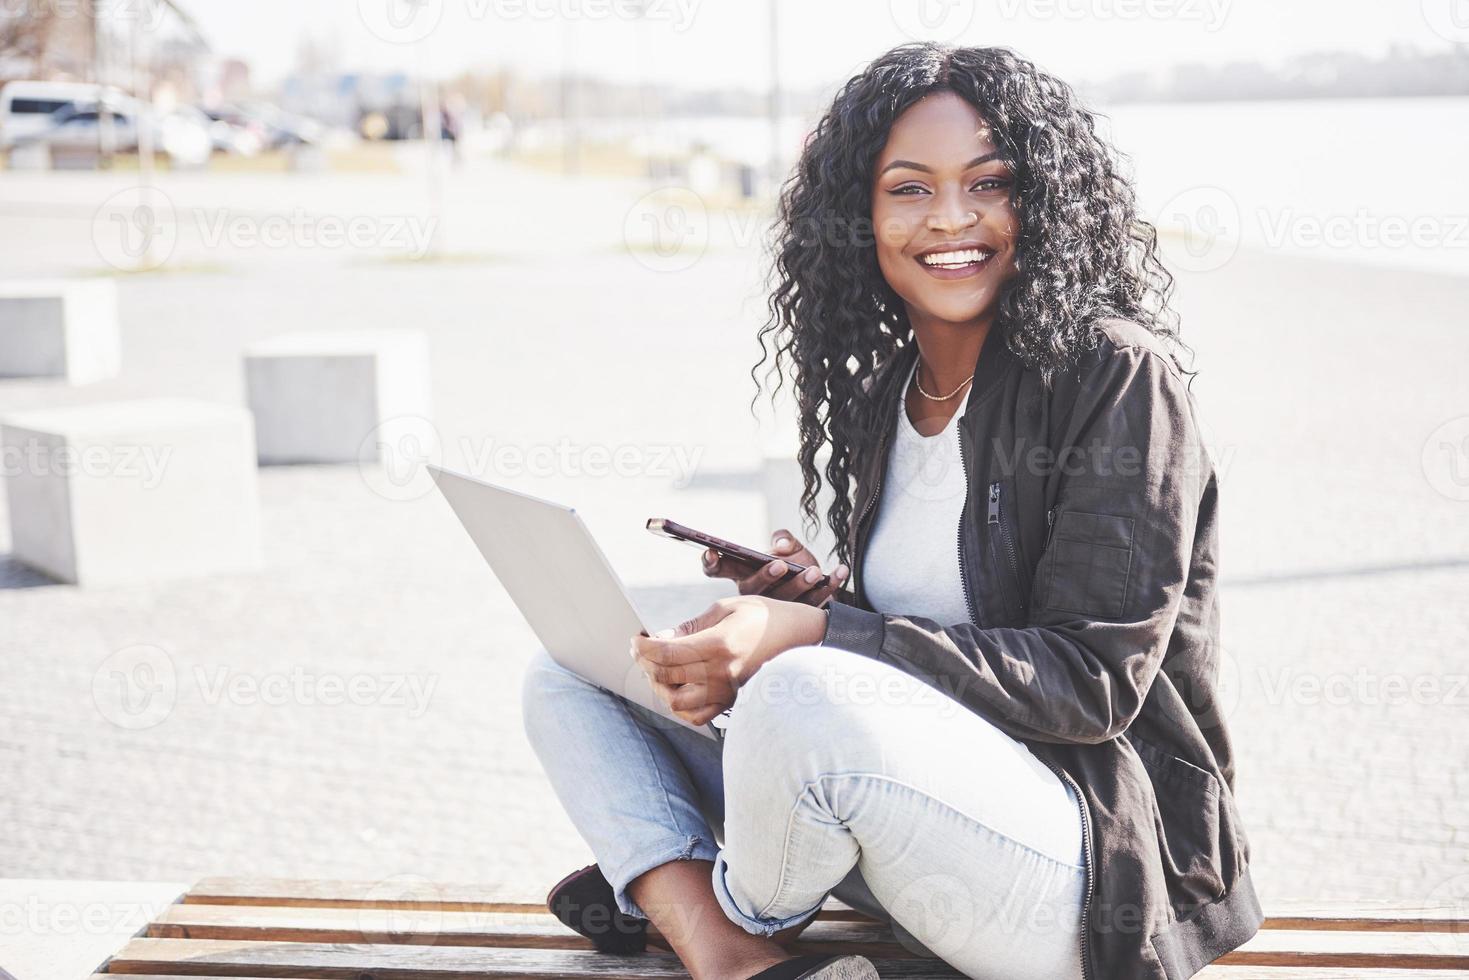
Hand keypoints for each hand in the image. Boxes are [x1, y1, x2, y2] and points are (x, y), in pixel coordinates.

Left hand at [631, 595, 827, 727]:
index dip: (643, 647)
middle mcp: (721, 673)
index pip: (666, 653)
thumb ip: (691, 626)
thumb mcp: (726, 608)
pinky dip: (680, 706)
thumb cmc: (765, 616)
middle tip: (642, 651)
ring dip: (660, 686)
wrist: (802, 638)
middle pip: (666, 677)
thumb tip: (660, 638)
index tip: (636, 639)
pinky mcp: (732, 702)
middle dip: (646, 663)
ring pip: (677, 703)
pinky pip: (697, 716)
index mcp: (719, 644)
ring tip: (659, 669)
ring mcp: (727, 692)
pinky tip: (677, 688)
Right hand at [701, 529, 848, 606]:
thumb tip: (782, 544)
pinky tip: (841, 570)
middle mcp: (756, 595)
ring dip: (801, 584)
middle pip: (753, 589)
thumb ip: (785, 539)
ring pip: (785, 600)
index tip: (712, 552)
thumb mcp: (789, 546)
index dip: (712, 563)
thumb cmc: (796, 562)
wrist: (820, 585)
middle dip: (766, 576)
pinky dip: (831, 585)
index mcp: (744, 574)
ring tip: (815, 571)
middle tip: (780, 565)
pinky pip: (817, 602)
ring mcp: (777, 609)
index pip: (719, 569)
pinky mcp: (803, 617)